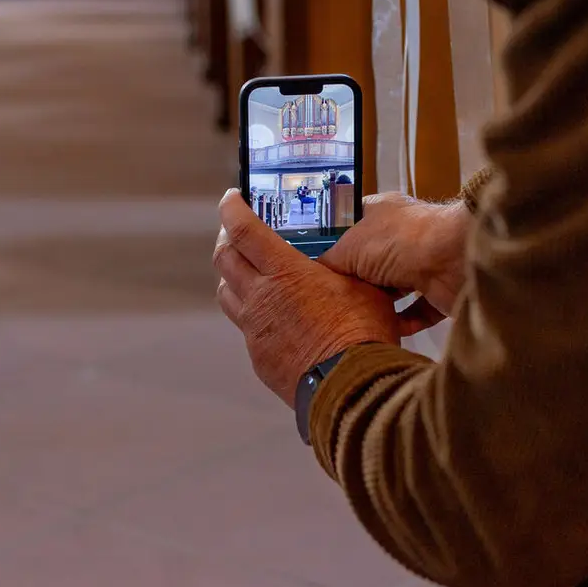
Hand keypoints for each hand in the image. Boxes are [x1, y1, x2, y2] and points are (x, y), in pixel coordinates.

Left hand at [214, 191, 425, 404]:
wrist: (352, 387)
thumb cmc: (362, 333)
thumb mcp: (362, 285)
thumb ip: (343, 267)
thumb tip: (347, 256)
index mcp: (284, 272)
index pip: (243, 230)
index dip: (232, 210)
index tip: (231, 199)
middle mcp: (261, 298)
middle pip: (224, 259)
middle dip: (226, 240)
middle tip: (236, 233)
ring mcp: (255, 330)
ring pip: (226, 294)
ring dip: (232, 278)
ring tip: (247, 273)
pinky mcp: (259, 357)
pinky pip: (246, 328)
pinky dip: (252, 315)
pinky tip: (271, 316)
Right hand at [321, 193, 470, 328]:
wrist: (454, 257)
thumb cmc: (398, 241)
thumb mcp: (349, 246)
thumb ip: (330, 261)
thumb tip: (319, 275)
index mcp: (381, 212)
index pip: (352, 225)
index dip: (335, 243)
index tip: (319, 267)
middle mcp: (403, 235)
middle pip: (371, 262)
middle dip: (357, 282)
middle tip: (334, 302)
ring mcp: (424, 262)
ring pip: (395, 288)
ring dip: (380, 304)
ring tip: (358, 319)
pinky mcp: (441, 290)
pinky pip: (419, 310)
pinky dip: (405, 321)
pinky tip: (388, 329)